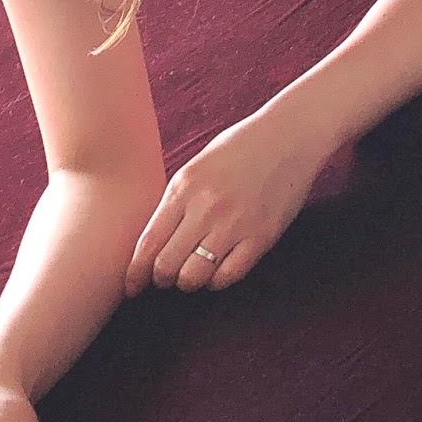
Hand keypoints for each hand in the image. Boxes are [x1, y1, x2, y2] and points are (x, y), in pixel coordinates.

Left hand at [124, 108, 332, 295]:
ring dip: (188, 281)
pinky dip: (217, 281)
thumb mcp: (196, 167)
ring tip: (192, 274)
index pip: (148, 244)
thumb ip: (175, 202)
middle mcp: (206, 208)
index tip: (131, 286)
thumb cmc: (240, 147)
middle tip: (165, 279)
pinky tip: (218, 270)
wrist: (289, 135)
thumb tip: (153, 244)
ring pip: (194, 277)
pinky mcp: (261, 237)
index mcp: (184, 187)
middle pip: (166, 266)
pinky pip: (228, 276)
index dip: (135, 272)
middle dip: (161, 279)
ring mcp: (235, 224)